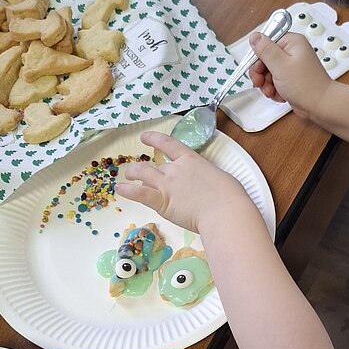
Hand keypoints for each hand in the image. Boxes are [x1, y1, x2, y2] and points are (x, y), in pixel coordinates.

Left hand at [114, 131, 251, 233]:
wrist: (224, 211)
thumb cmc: (229, 196)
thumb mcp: (220, 178)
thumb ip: (207, 179)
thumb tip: (206, 186)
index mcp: (191, 160)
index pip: (169, 144)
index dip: (155, 139)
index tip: (144, 137)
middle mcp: (176, 169)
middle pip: (154, 165)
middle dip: (143, 168)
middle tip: (136, 171)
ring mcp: (167, 184)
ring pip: (142, 174)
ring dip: (132, 175)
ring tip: (125, 179)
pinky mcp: (162, 201)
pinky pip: (139, 193)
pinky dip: (127, 190)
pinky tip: (119, 190)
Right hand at [248, 31, 333, 120]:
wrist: (320, 105)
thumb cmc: (306, 86)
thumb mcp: (280, 65)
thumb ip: (265, 50)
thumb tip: (254, 36)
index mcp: (292, 43)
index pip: (266, 43)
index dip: (258, 56)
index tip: (256, 68)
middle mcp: (292, 53)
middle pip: (265, 59)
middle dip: (261, 73)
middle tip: (260, 82)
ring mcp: (291, 67)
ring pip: (268, 72)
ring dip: (266, 84)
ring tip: (271, 91)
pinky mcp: (291, 79)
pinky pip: (275, 82)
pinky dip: (274, 90)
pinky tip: (278, 95)